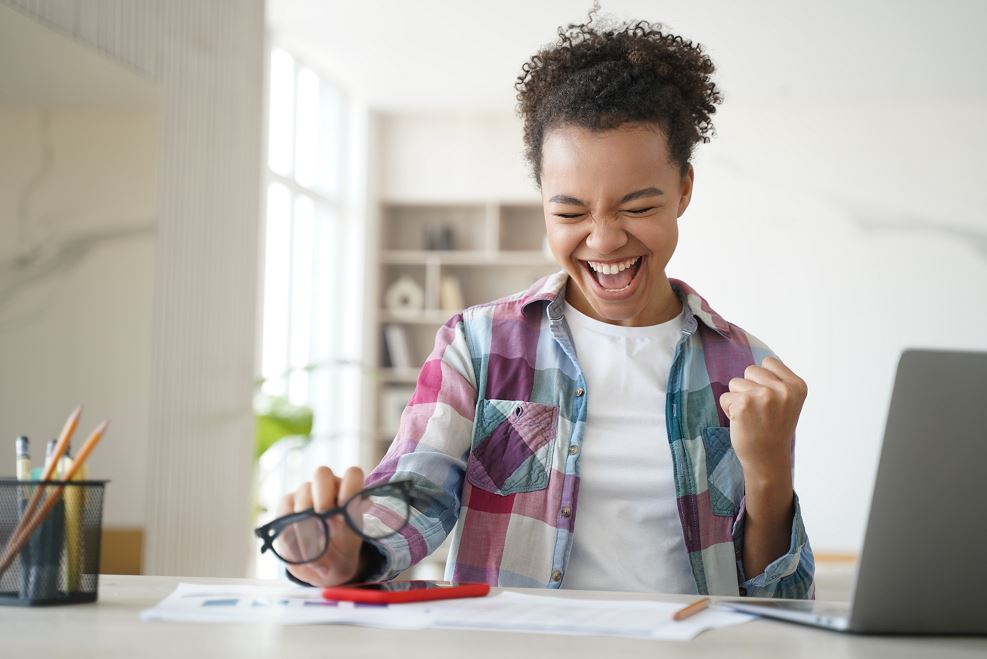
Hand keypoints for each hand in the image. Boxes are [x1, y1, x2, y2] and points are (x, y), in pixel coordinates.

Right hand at [279, 466, 365, 586]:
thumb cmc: (342, 547)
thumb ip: (352, 519)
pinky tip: (301, 545)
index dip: (349, 486)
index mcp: (348, 490)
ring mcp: (305, 493)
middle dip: (323, 498)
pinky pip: (287, 508)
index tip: (345, 508)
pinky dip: (293, 527)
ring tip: (315, 545)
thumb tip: (356, 505)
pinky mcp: (287, 504)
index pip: (352, 474)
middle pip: (322, 473)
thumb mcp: (353, 537)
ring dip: (309, 520)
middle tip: (326, 520)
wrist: (322, 566)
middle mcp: (327, 486)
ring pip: (304, 492)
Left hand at [718, 357, 807, 483]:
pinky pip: (725, 397)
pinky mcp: (744, 403)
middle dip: (749, 387)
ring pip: (735, 382)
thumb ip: (778, 381)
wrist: (768, 459)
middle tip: (758, 410)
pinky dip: (728, 409)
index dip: (762, 379)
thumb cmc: (774, 429)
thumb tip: (758, 364)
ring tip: (750, 416)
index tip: (769, 400)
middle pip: (750, 369)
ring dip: (737, 398)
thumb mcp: (788, 401)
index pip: (769, 362)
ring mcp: (764, 395)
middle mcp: (783, 389)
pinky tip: (742, 422)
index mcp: (798, 386)